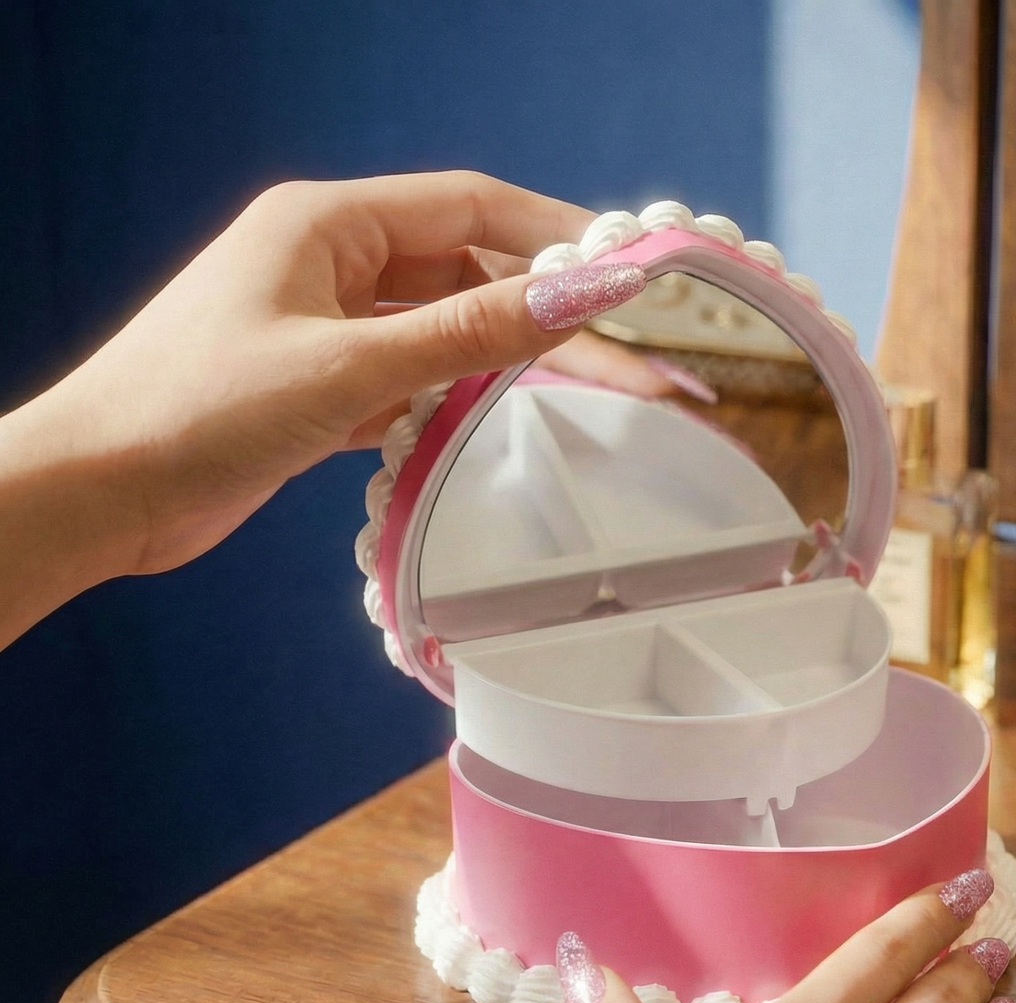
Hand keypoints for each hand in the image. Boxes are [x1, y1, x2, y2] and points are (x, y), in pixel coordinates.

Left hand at [0, 171, 665, 646]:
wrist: (98, 491)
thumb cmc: (199, 411)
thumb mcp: (351, 365)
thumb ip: (471, 333)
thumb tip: (580, 294)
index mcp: (327, 224)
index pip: (471, 209)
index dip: (556, 235)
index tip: (629, 271)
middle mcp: (329, 264)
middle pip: (465, 272)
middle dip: (542, 312)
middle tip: (626, 357)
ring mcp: (323, 327)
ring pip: (442, 331)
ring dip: (502, 362)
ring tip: (581, 396)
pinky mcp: (317, 388)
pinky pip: (411, 379)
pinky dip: (454, 401)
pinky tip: (496, 429)